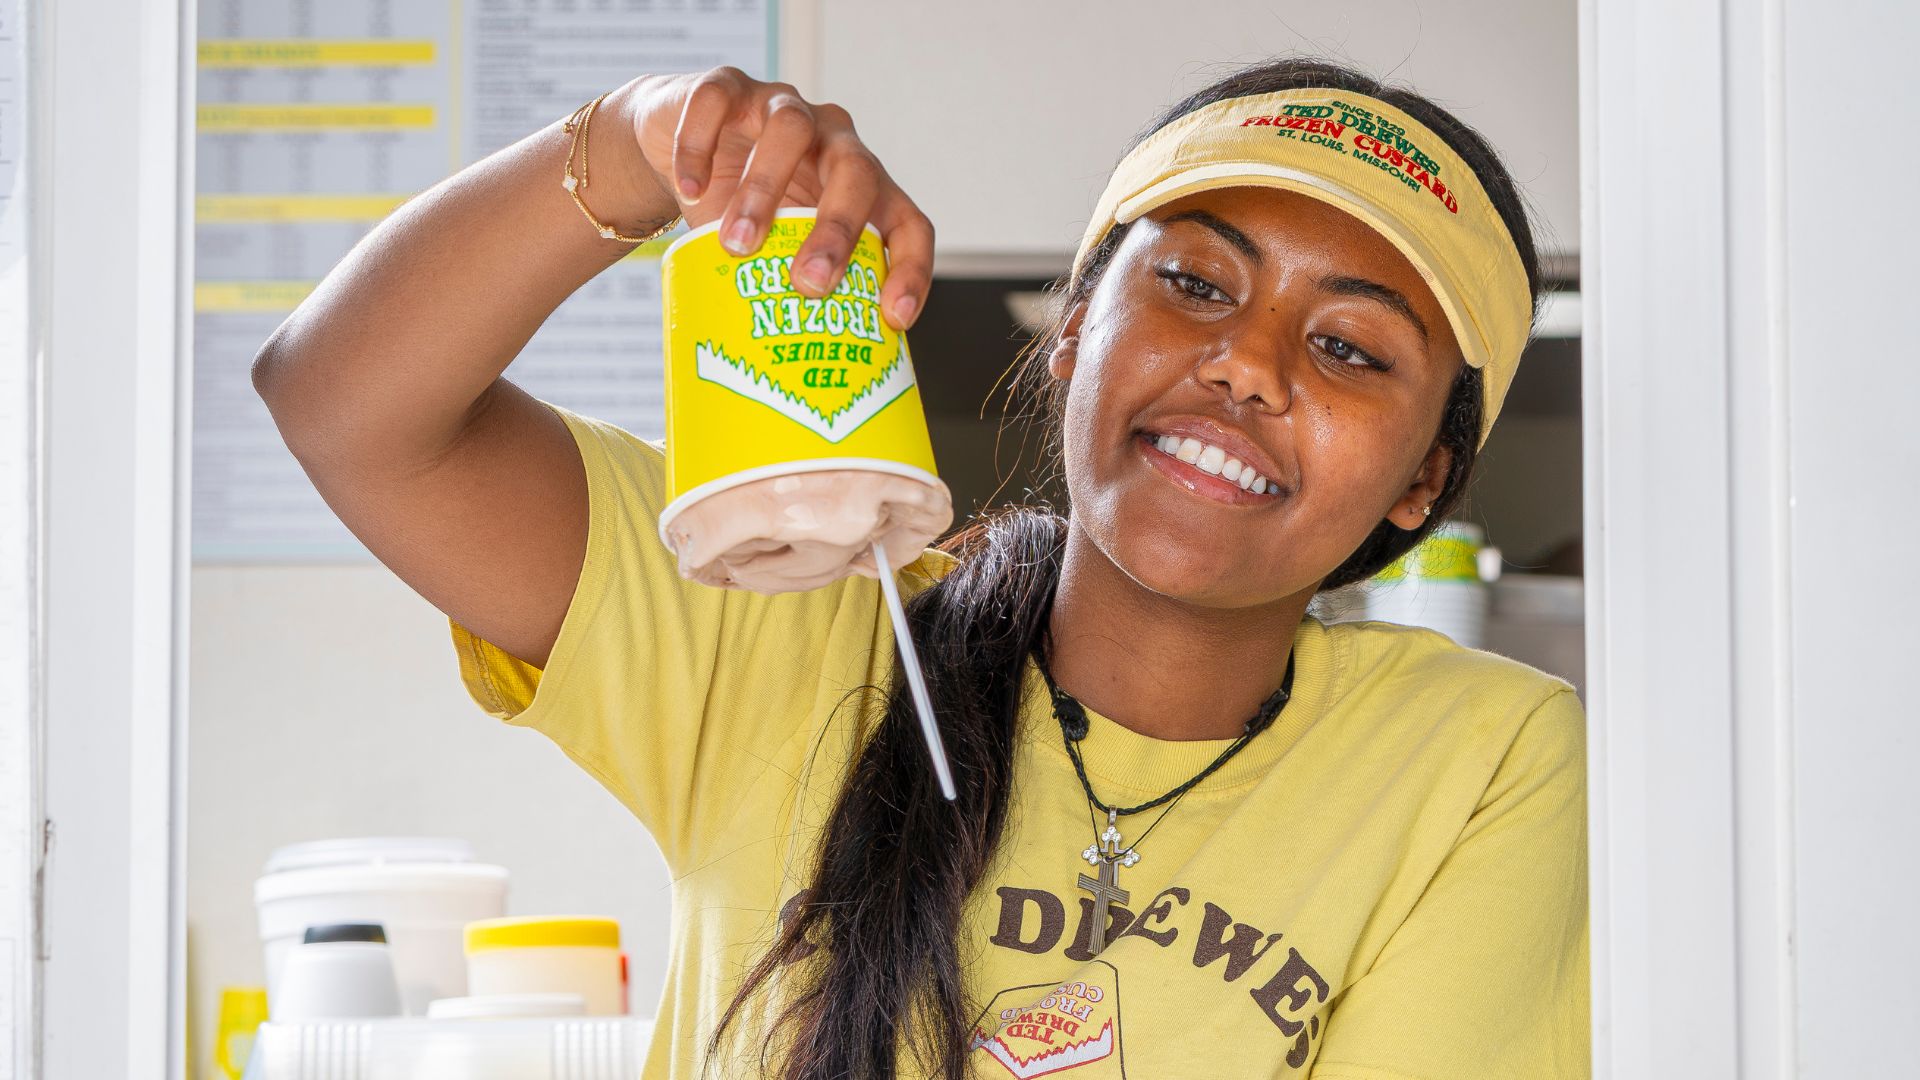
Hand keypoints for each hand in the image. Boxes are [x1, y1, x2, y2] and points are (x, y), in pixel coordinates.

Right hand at [623, 68, 933, 329]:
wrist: (676, 149)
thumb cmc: (739, 214)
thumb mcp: (771, 255)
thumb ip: (786, 293)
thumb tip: (789, 387)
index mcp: (862, 188)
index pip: (907, 222)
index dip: (912, 268)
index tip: (894, 317)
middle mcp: (834, 141)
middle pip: (858, 172)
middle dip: (837, 230)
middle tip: (808, 283)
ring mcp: (781, 106)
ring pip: (790, 131)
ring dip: (765, 189)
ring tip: (736, 244)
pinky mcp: (727, 87)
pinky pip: (719, 103)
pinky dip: (702, 147)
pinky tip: (689, 189)